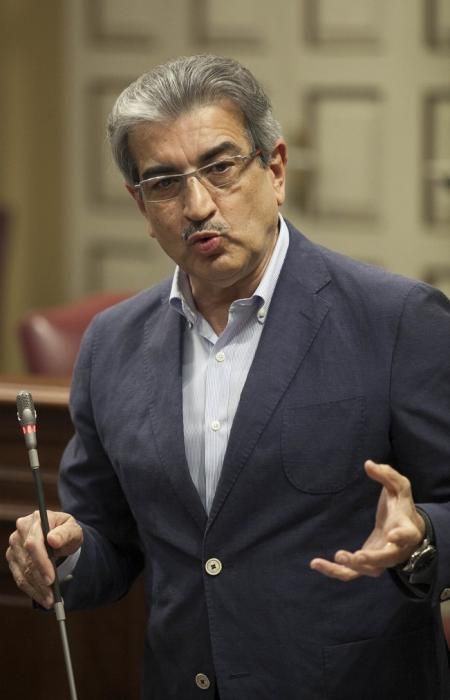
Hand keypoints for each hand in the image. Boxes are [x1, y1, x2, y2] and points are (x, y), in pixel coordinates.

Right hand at [6, 510, 82, 608]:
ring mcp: (14, 546)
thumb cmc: (67, 532)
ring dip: (36, 589)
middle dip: (40, 581)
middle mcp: (20, 531)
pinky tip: (42, 598)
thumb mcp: (73, 530)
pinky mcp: (12, 558)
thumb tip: (53, 539)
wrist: (60, 537)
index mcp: (35, 520)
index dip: (41, 563)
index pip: (33, 543)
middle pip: (27, 561)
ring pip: (22, 572)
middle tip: (52, 597)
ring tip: (50, 601)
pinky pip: (19, 578)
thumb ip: (66, 533)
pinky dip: (31, 590)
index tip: (51, 579)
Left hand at [310, 460, 425, 580]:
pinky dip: (334, 571)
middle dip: (372, 559)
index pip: (407, 535)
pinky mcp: (366, 564)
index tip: (392, 536)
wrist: (408, 532)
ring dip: (351, 567)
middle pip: (386, 559)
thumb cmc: (402, 507)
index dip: (401, 537)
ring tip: (336, 557)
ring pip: (367, 570)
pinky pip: (350, 573)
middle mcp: (395, 550)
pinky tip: (315, 563)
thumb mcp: (399, 488)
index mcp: (406, 530)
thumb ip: (387, 475)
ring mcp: (380, 560)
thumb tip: (368, 464)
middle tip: (356, 556)